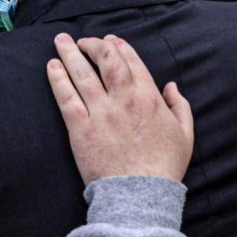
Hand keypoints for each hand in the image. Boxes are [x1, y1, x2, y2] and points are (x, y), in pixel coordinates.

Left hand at [47, 33, 193, 183]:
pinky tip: (52, 66)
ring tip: (60, 41)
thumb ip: (180, 106)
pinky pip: (66, 97)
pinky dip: (58, 78)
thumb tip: (171, 86)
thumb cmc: (163, 167)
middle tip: (84, 40)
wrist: (140, 196)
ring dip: (69, 53)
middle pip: (106, 59)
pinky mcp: (80, 128)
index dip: (119, 46)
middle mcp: (123, 99)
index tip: (110, 40)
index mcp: (149, 97)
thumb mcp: (185, 134)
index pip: (131, 60)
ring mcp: (100, 112)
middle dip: (94, 44)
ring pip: (82, 73)